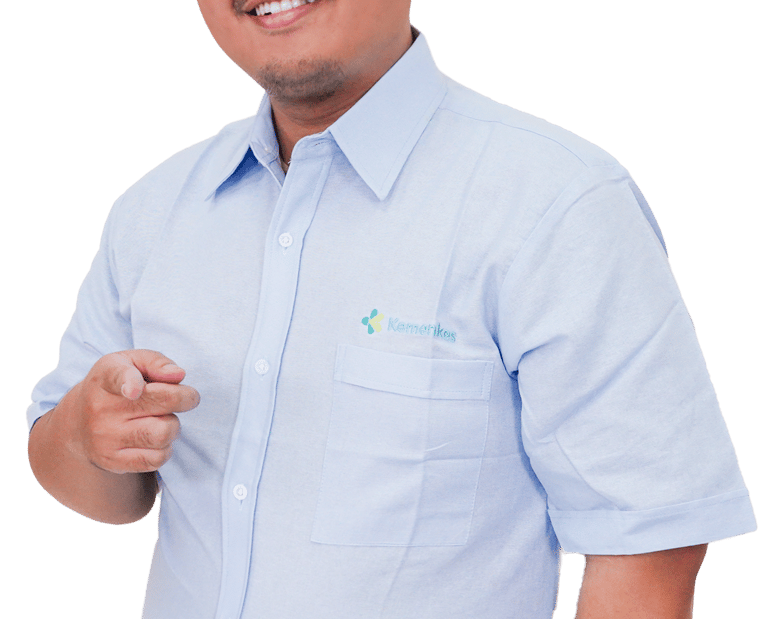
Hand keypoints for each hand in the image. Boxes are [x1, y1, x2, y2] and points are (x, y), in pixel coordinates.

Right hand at [67, 350, 199, 474]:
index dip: (129, 383)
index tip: (134, 390)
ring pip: (163, 433)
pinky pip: (157, 459)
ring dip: (174, 425)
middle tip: (184, 396)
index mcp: (106, 376)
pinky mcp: (112, 461)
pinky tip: (154, 439)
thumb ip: (157, 362)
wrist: (79, 422)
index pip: (119, 378)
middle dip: (185, 398)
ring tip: (163, 419)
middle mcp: (101, 408)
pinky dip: (165, 448)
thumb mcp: (131, 362)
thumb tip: (177, 375)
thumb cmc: (118, 385)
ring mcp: (105, 437)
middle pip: (163, 403)